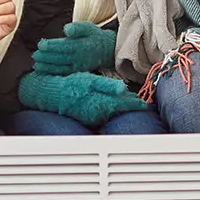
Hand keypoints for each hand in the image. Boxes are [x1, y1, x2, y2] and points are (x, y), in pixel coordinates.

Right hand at [19, 72, 147, 127]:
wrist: (53, 96)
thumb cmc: (72, 85)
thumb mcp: (90, 80)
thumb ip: (107, 85)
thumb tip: (123, 89)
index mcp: (103, 102)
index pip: (125, 104)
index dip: (136, 104)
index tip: (145, 104)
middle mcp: (100, 113)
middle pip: (120, 109)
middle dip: (130, 106)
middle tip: (140, 103)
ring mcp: (94, 117)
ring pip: (112, 113)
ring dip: (120, 108)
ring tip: (128, 103)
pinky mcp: (88, 119)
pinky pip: (103, 116)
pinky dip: (108, 111)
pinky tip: (110, 106)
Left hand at [33, 22, 116, 75]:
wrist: (105, 50)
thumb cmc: (93, 36)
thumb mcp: (87, 27)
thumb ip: (77, 28)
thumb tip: (66, 29)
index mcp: (82, 46)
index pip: (64, 47)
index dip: (52, 46)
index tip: (41, 45)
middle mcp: (80, 58)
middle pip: (60, 59)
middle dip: (46, 58)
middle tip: (34, 55)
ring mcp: (78, 67)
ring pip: (61, 68)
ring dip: (47, 67)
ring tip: (36, 65)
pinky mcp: (77, 72)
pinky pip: (63, 74)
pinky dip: (53, 73)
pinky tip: (43, 71)